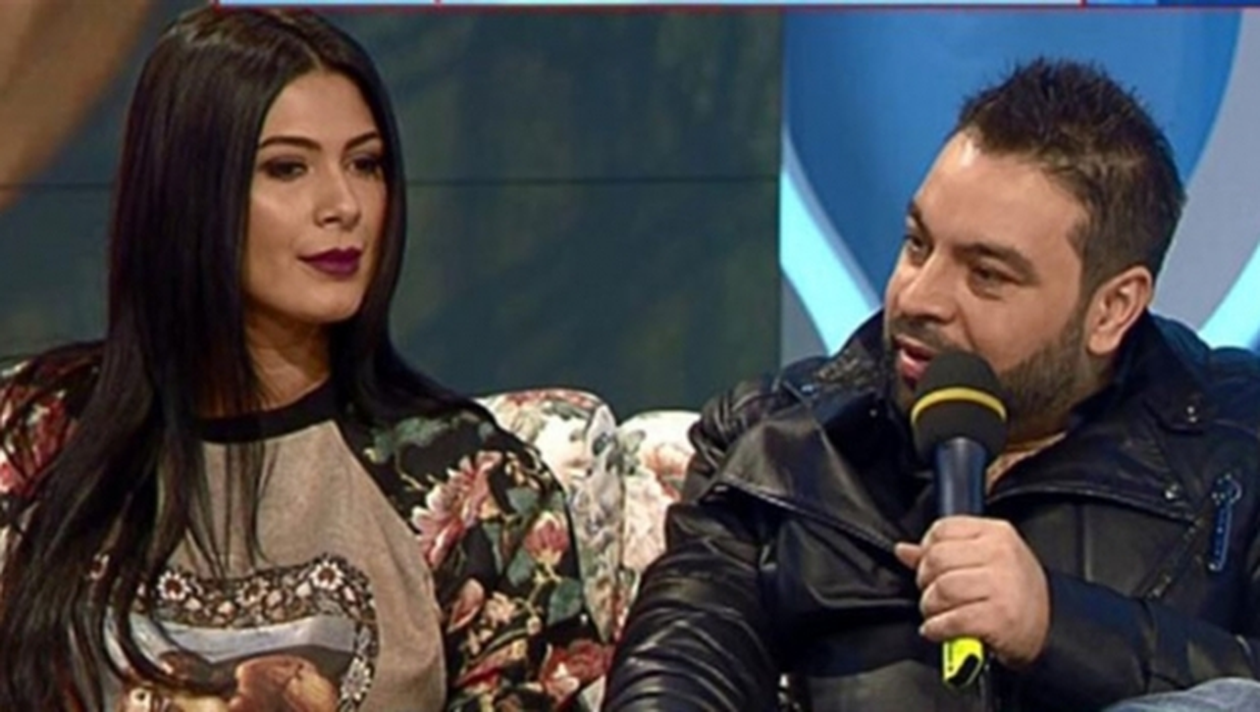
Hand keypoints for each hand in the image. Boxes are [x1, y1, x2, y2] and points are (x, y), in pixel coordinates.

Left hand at [894, 516, 1049, 668]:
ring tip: (936, 612)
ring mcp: (1001, 586)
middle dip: (924, 581)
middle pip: (936, 560)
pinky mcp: (998, 618)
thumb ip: (944, 551)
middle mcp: (1000, 555)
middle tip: (932, 593)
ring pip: (941, 589)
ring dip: (929, 607)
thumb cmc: (1015, 590)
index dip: (926, 550)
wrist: (1050, 625)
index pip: (942, 529)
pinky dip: (937, 628)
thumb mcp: (985, 560)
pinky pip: (951, 620)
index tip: (929, 566)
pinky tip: (938, 629)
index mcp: (996, 533)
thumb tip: (904, 550)